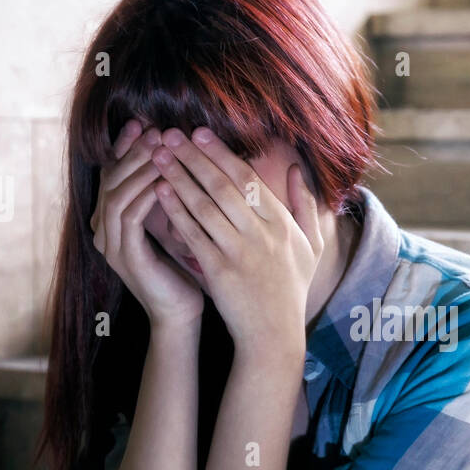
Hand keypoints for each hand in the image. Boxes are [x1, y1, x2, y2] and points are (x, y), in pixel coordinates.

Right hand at [90, 120, 204, 329]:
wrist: (181, 312)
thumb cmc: (181, 268)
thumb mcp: (172, 224)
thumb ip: (166, 194)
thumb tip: (176, 155)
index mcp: (111, 221)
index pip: (112, 175)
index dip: (124, 148)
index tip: (142, 123)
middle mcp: (103, 231)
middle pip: (110, 180)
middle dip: (132, 152)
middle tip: (153, 130)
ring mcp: (111, 246)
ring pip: (117, 195)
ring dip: (139, 169)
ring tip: (161, 148)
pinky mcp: (125, 258)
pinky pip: (130, 218)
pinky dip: (146, 195)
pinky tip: (165, 181)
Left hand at [149, 126, 323, 361]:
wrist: (273, 335)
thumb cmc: (291, 289)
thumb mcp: (311, 246)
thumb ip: (306, 205)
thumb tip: (297, 169)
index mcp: (283, 224)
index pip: (248, 180)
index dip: (221, 154)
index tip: (199, 133)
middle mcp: (262, 234)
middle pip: (224, 186)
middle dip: (194, 157)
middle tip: (170, 134)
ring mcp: (240, 253)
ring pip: (205, 206)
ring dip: (179, 177)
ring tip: (158, 156)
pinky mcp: (219, 272)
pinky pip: (194, 235)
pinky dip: (176, 211)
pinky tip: (160, 192)